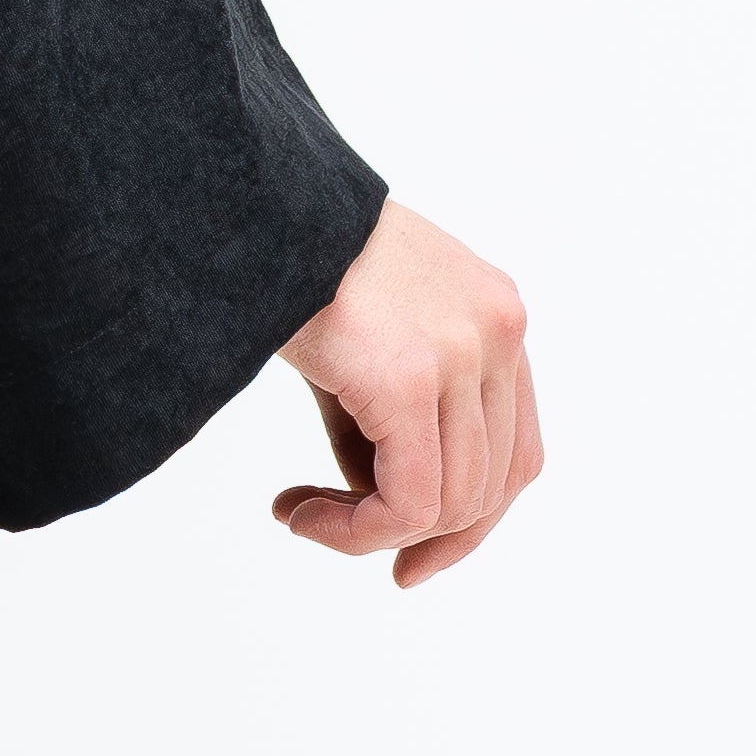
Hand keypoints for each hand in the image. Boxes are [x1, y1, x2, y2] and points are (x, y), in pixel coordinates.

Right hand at [276, 201, 541, 588]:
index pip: (513, 452)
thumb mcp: (363, 333)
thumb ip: (393, 408)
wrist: (241, 198)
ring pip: (450, 502)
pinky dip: (357, 530)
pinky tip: (299, 513)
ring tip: (303, 514)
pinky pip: (408, 500)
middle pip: (492, 485)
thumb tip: (381, 501)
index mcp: (494, 315)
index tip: (409, 557)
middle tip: (338, 537)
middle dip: (423, 539)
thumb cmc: (284, 258)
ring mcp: (464, 353)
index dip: (468, 520)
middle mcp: (498, 331)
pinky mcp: (410, 378)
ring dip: (371, 531)